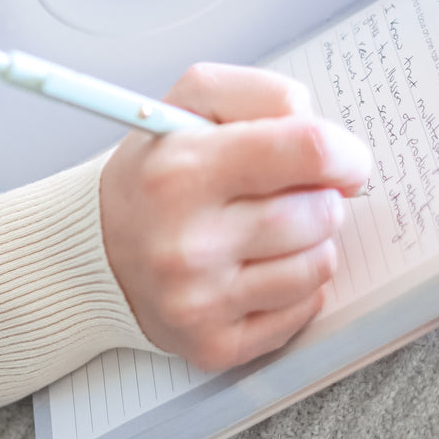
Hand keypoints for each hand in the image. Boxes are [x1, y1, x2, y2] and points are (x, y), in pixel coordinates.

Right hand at [100, 64, 371, 371]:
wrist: (95, 252)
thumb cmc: (156, 173)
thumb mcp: (191, 103)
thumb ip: (265, 95)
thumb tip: (331, 145)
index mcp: (182, 170)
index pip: (308, 151)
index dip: (344, 153)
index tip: (344, 160)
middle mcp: (188, 242)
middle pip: (321, 213)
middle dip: (319, 198)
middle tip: (287, 195)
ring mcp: (200, 300)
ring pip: (319, 264)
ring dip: (309, 243)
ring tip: (267, 232)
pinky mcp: (212, 344)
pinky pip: (303, 309)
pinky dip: (294, 287)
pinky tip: (256, 269)